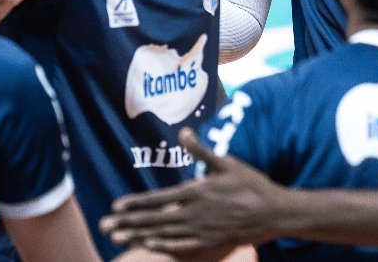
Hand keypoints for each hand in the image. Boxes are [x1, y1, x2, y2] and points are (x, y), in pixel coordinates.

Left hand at [100, 128, 281, 252]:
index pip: (158, 199)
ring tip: (118, 238)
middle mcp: (194, 214)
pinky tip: (149, 244)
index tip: (116, 205)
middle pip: (154, 219)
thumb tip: (183, 131)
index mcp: (196, 193)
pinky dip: (163, 246)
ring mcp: (200, 230)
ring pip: (162, 234)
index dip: (135, 203)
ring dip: (139, 235)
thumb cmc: (250, 184)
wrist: (273, 212)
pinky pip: (180, 246)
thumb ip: (201, 151)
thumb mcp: (226, 163)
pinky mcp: (208, 241)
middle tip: (105, 226)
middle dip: (127, 222)